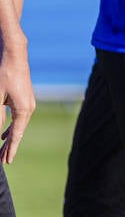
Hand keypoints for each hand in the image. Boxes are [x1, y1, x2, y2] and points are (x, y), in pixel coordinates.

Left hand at [0, 39, 32, 163]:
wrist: (15, 54)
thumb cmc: (4, 74)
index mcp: (24, 109)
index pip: (16, 135)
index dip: (10, 149)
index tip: (6, 162)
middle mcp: (29, 108)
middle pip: (18, 132)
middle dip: (9, 147)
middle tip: (2, 162)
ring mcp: (28, 103)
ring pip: (18, 126)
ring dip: (10, 138)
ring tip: (2, 151)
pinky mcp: (24, 98)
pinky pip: (18, 118)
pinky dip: (11, 128)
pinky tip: (4, 134)